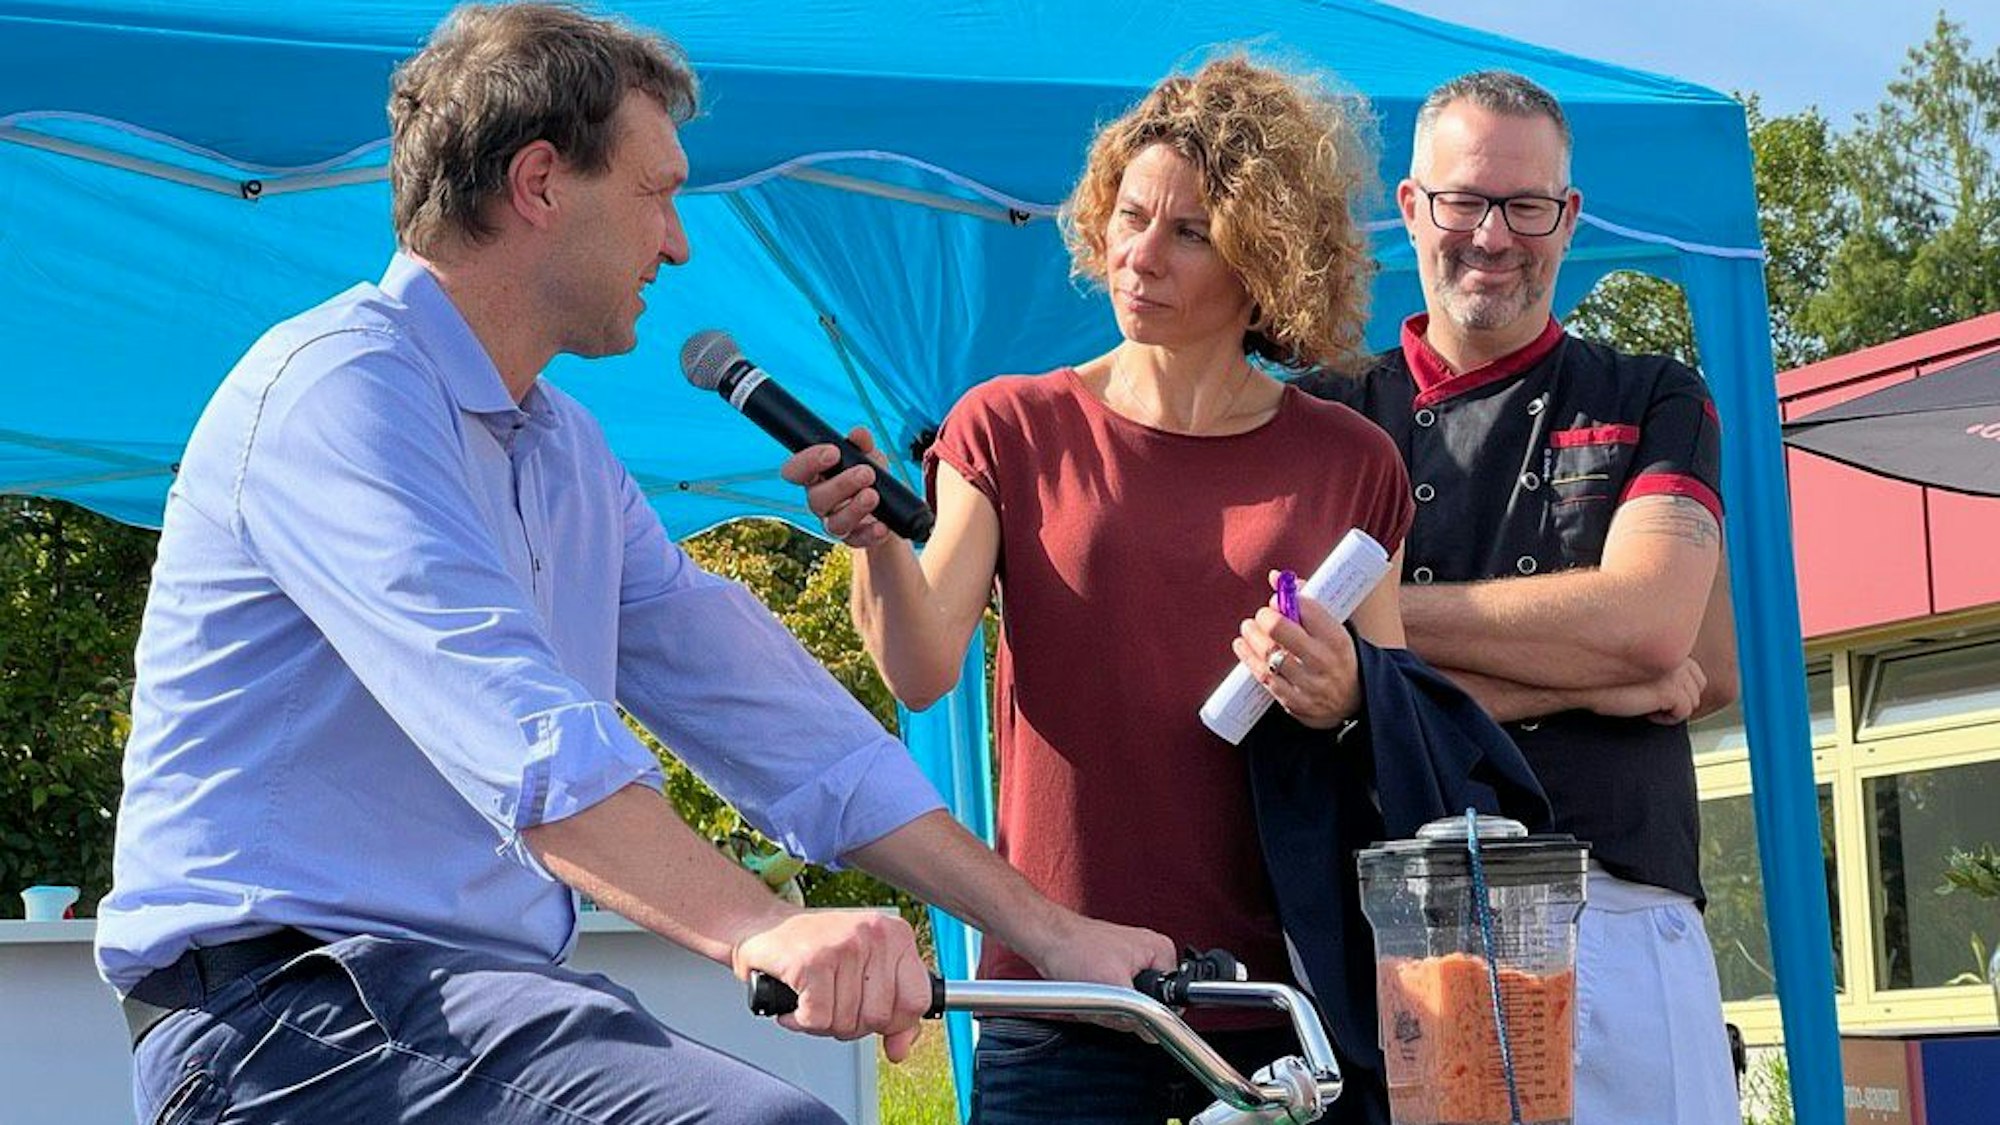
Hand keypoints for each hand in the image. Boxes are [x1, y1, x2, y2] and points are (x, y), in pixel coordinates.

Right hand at [730, 908, 933, 1061]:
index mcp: (896, 935)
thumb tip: (901, 1048)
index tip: (873, 1018)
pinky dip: (800, 1021)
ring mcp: (844, 945)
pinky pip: (817, 1020)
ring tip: (811, 998)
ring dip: (822, 1023)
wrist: (763, 926)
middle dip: (851, 1024)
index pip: (917, 1000)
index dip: (894, 1022)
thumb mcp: (865, 971)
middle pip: (880, 1018)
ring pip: (847, 1022)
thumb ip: (893, 1010)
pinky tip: (795, 1003)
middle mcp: (874, 935)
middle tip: (831, 1004)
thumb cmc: (815, 948)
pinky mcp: (812, 961)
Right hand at [778, 426, 895, 547]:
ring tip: (873, 495)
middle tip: (867, 473)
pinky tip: (882, 526)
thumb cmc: (870, 475)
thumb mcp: (869, 455)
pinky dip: (871, 534)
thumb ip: (863, 444)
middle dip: (841, 484)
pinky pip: (858, 540)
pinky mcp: (854, 539)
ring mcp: (835, 523)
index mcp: (816, 477)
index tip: (832, 452)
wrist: (890, 506)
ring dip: (855, 508)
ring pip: (834, 523)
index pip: (795, 471)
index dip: (808, 462)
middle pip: (817, 499)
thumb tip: (859, 434)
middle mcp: (820, 502)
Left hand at [1016, 911, 1175, 1035]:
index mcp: (1160, 952)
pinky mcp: (1114, 969)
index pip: (1169, 1002)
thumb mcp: (1113, 985)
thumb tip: (1153, 1034)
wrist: (1046, 939)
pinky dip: (1099, 1001)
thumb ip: (1138, 1013)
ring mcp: (1131, 962)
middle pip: (1147, 1006)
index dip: (1144, 1013)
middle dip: (1120, 1010)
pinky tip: (1087, 989)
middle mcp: (1149, 955)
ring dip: (1107, 1007)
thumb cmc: (1075, 948)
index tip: (1123, 1006)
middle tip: (1101, 994)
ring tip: (1091, 988)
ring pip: (1128, 1006)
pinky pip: (1114, 998)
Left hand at [1232, 572, 1360, 728]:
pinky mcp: (1295, 702)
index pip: (1306, 610)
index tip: (1276, 601)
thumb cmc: (1338, 656)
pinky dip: (1249, 660)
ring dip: (1251, 638)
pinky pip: (1265, 678)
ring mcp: (1309, 685)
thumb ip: (1306, 602)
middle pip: (1280, 630)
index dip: (1285, 601)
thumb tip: (1275, 577)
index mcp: (1336, 639)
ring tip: (1247, 628)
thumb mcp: (1333, 629)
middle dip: (1263, 618)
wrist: (1355, 700)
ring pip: (1269, 656)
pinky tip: (1242, 647)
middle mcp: (1323, 661)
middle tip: (1259, 616)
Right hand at [1583, 658, 1706, 724]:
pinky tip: (1647, 714)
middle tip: (1656, 704)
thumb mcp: (1635, 664)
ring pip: (1692, 701)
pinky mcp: (1669, 689)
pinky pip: (1683, 712)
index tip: (1659, 695)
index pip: (1695, 670)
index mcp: (1668, 643)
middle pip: (1698, 686)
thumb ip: (1656, 664)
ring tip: (1648, 708)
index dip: (1680, 687)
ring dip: (1672, 708)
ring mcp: (1675, 672)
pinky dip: (1667, 718)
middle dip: (1680, 698)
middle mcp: (1675, 654)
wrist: (1582, 683)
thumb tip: (1673, 686)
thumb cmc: (1600, 676)